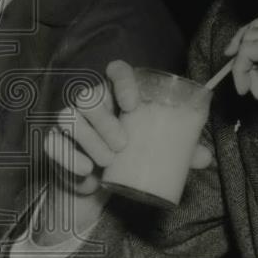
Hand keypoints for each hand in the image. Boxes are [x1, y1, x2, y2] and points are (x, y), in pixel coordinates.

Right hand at [45, 60, 211, 196]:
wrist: (98, 187)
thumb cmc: (130, 158)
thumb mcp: (157, 153)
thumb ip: (180, 151)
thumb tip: (205, 157)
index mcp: (117, 96)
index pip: (116, 71)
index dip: (122, 79)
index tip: (134, 104)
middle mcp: (91, 104)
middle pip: (88, 96)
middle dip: (105, 120)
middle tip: (123, 144)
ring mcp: (69, 123)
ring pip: (69, 118)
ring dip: (90, 140)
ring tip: (108, 162)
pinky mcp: (54, 144)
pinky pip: (53, 143)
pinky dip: (68, 157)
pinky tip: (85, 171)